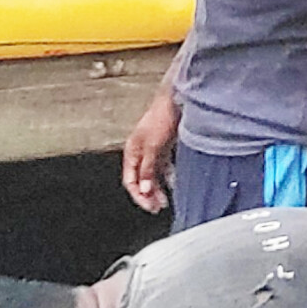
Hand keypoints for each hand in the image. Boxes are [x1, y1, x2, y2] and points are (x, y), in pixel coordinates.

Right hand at [122, 88, 179, 213]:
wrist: (176, 100)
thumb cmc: (161, 117)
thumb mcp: (153, 146)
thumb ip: (148, 168)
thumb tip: (144, 189)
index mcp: (131, 152)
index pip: (130, 181)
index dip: (138, 195)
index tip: (149, 206)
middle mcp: (140, 152)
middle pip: (141, 180)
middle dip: (148, 195)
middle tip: (158, 207)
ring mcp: (151, 149)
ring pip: (151, 175)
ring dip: (157, 189)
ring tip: (165, 201)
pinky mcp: (163, 146)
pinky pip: (161, 167)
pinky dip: (166, 177)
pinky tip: (173, 184)